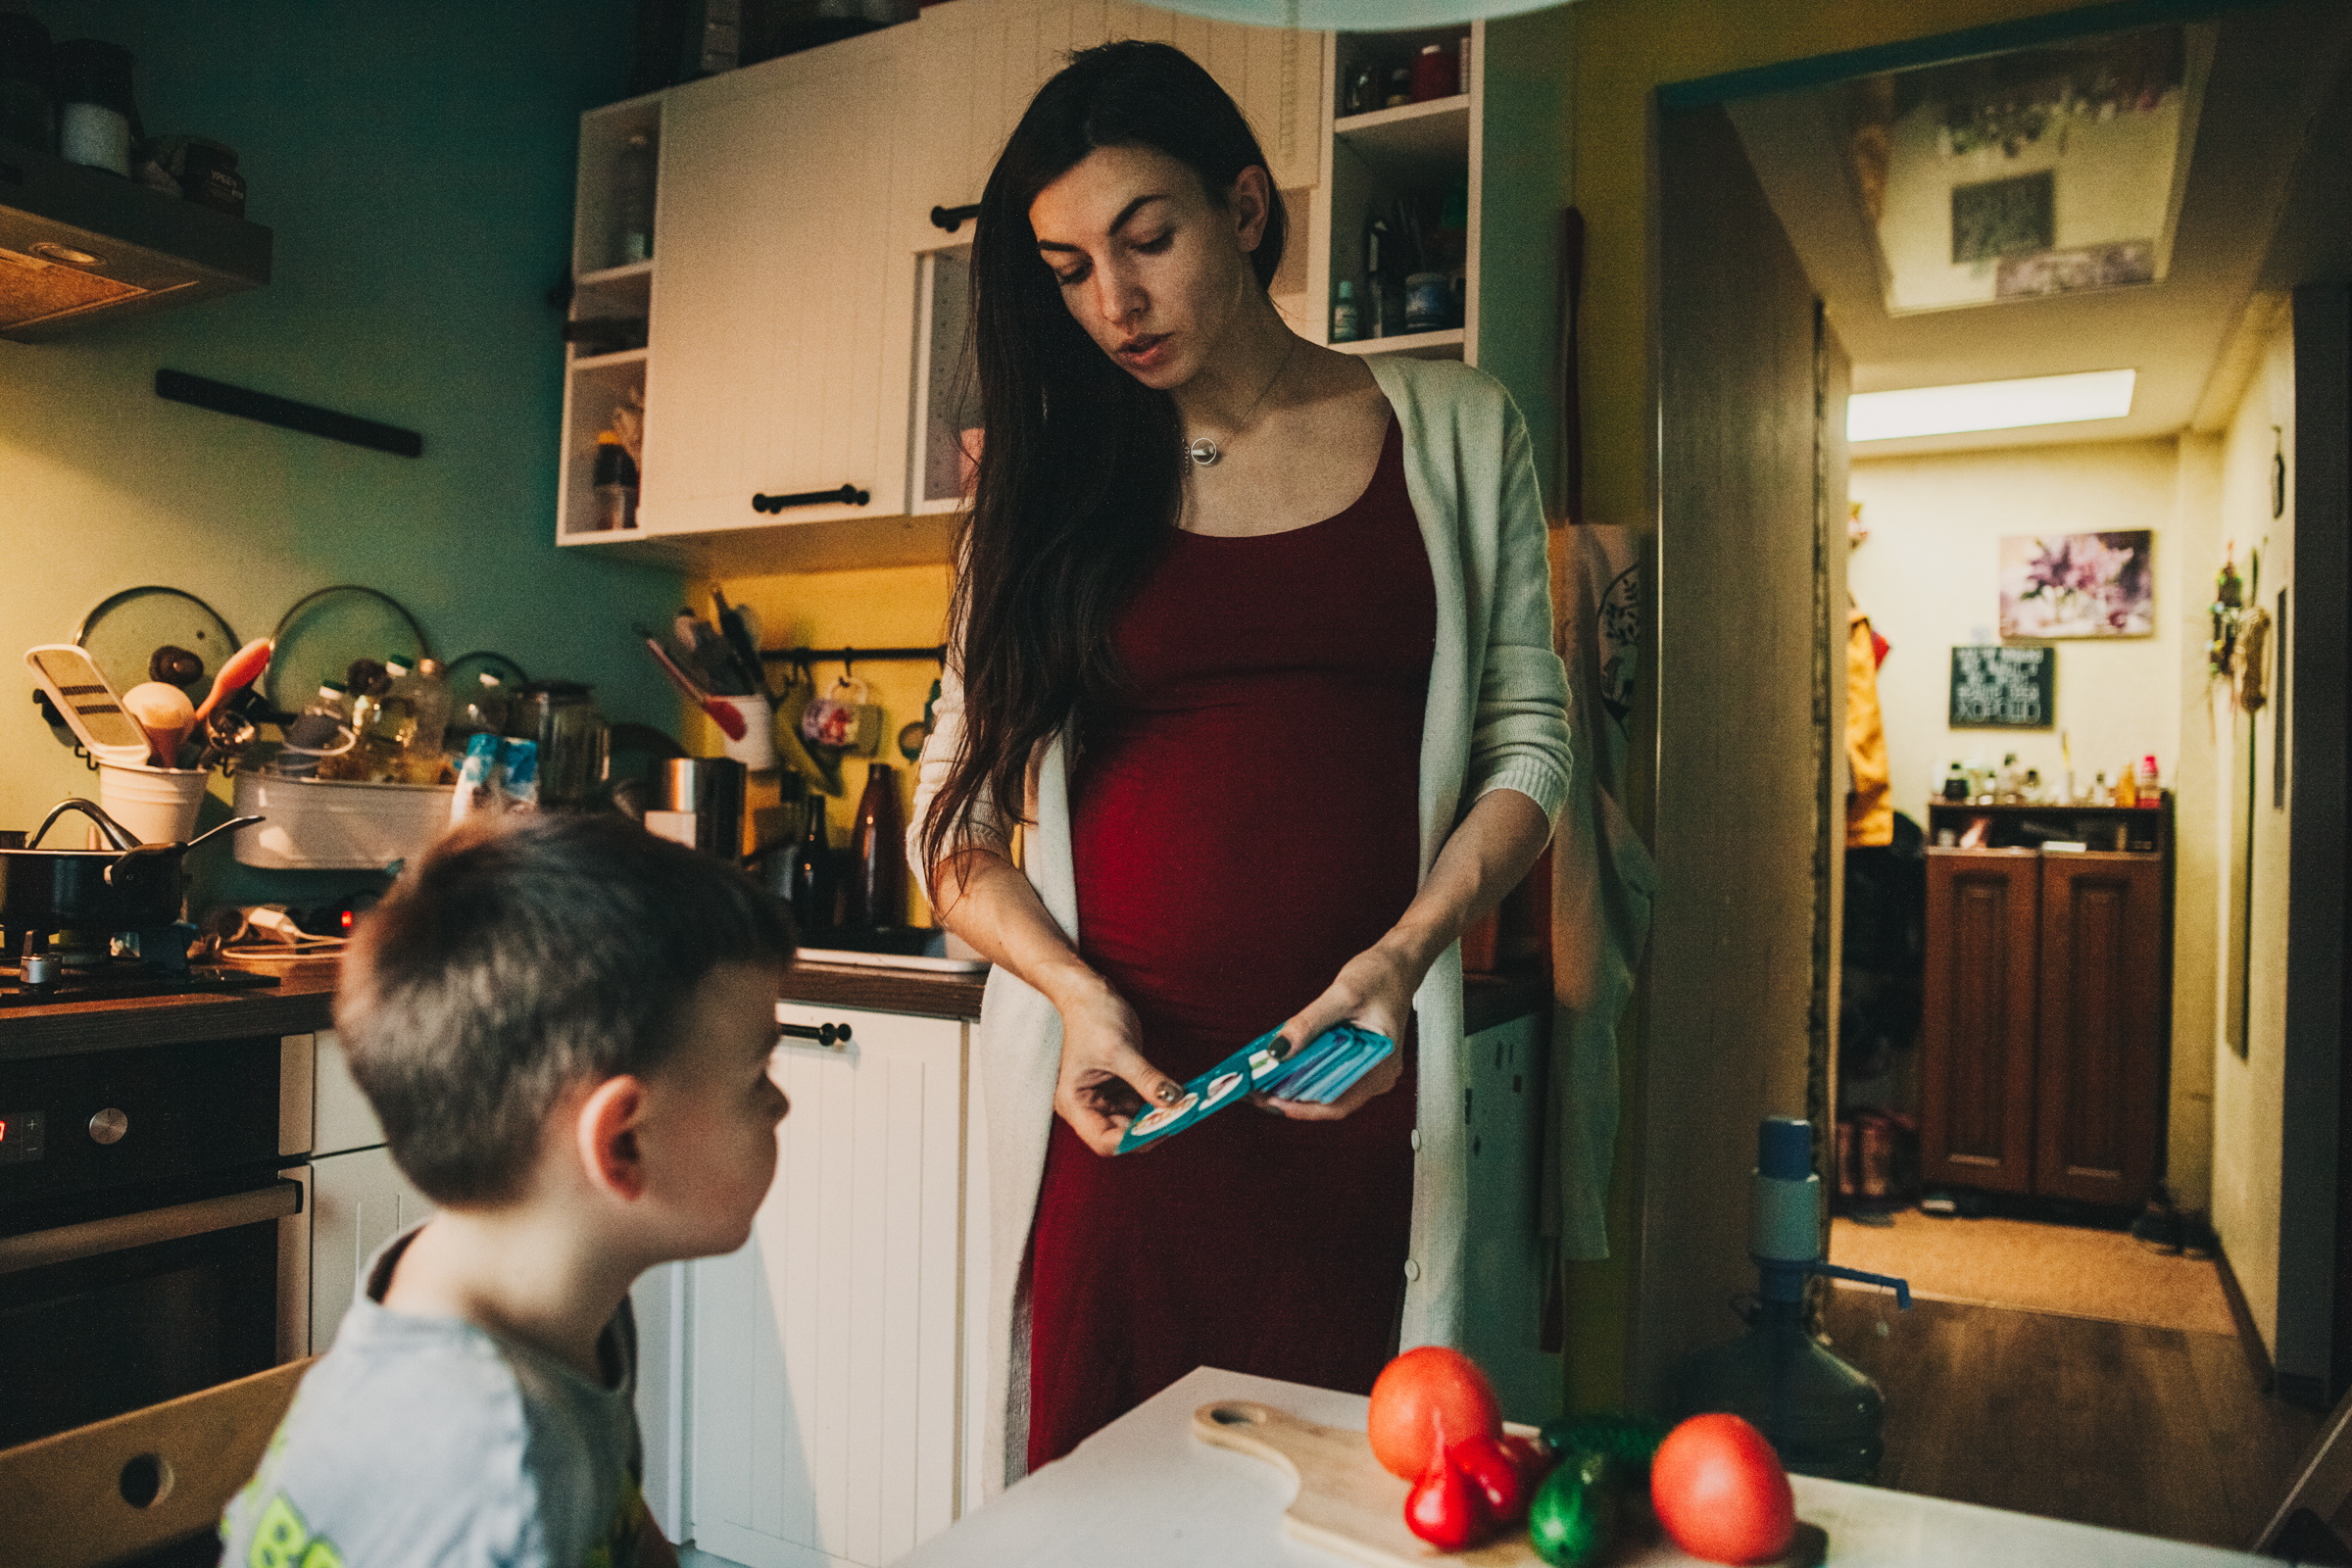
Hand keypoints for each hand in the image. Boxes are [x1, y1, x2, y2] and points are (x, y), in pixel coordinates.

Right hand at [1051, 974, 1186, 1155]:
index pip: (1105, 1141)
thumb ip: (1147, 1080)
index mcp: (1075, 1103)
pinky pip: (1141, 1104)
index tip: (1164, 1127)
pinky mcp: (1119, 1087)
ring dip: (1158, 1117)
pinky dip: (1158, 1103)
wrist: (1087, 992)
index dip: (1135, 1140)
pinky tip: (1176, 1097)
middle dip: (1150, 1129)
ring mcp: (1104, 1098)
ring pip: (1135, 1122)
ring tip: (1183, 1108)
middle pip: (1122, 1135)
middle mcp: (1087, 1106)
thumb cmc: (1091, 1017)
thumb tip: (1174, 1102)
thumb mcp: (1120, 1050)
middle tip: (1181, 1118)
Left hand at [1257, 941, 1419, 1121]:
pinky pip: (1328, 1073)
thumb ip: (1309, 1023)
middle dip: (1291, 1098)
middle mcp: (1376, 1074)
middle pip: (1329, 1100)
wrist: (1397, 964)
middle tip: (1258, 1090)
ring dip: (1294, 1086)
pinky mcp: (1357, 1059)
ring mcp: (1367, 1068)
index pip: (1338, 1104)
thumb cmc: (1382, 976)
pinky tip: (1284, 1065)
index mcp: (1381, 1066)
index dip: (1301, 1108)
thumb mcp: (1342, 995)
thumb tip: (1280, 1049)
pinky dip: (1304, 1071)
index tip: (1271, 1100)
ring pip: (1326, 1089)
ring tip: (1265, 1079)